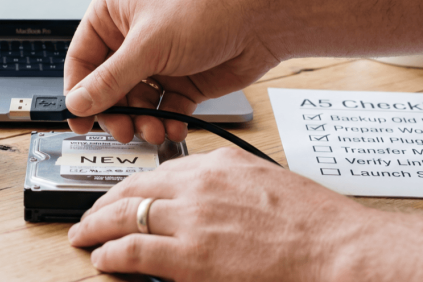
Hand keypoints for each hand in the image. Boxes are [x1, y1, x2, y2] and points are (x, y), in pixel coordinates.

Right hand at [64, 0, 280, 142]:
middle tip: (123, 131)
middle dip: (116, 112)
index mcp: (113, 12)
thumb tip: (77, 103)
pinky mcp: (182, 79)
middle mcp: (132, 36)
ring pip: (136, 102)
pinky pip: (163, 108)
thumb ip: (109, 81)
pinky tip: (173, 127)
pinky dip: (166, 121)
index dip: (78, 92)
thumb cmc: (206, 7)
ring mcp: (158, 59)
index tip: (79, 122)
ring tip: (154, 130)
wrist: (263, 16)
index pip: (82, 59)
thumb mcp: (148, 46)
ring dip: (142, 120)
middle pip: (107, 87)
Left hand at [67, 147, 367, 280]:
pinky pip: (132, 250)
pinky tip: (101, 258)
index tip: (122, 195)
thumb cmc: (318, 225)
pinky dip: (109, 254)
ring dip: (97, 226)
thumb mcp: (267, 183)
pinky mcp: (189, 256)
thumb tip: (205, 203)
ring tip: (83, 235)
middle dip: (104, 202)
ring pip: (124, 216)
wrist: (339, 251)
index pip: (159, 170)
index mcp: (219, 164)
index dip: (132, 186)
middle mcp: (199, 185)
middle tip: (90, 214)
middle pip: (133, 188)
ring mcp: (191, 219)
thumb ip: (228, 187)